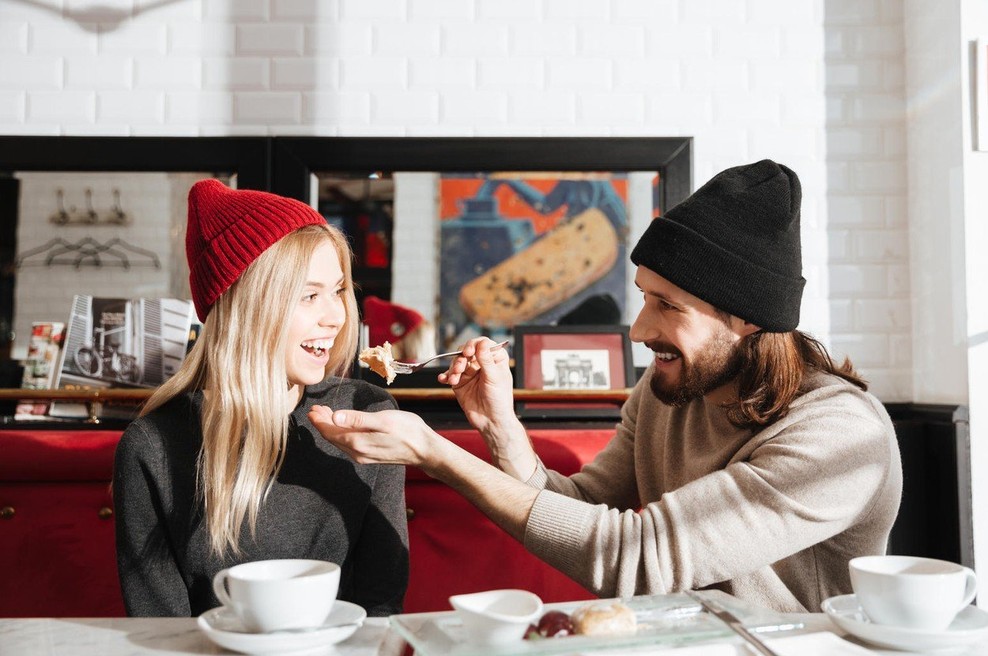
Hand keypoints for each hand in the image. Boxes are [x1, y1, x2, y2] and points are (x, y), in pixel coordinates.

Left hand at [308, 406, 435, 467]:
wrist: (425, 450)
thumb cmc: (407, 431)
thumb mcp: (383, 420)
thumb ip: (358, 419)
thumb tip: (334, 417)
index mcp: (358, 442)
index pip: (330, 432)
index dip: (319, 420)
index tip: (313, 409)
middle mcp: (357, 452)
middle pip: (332, 437)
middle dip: (322, 422)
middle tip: (316, 408)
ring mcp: (363, 456)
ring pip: (339, 441)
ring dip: (331, 427)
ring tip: (326, 414)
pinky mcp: (370, 455)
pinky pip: (348, 444)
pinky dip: (341, 433)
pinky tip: (343, 425)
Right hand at [438, 337, 516, 435]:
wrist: (490, 421)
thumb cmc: (499, 401)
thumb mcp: (494, 378)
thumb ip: (486, 360)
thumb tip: (482, 342)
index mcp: (495, 359)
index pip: (483, 343)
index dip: (474, 344)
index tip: (469, 351)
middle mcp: (482, 363)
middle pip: (467, 350)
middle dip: (461, 358)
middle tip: (460, 367)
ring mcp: (469, 372)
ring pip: (457, 361)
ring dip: (453, 368)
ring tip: (454, 378)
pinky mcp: (460, 382)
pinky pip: (449, 375)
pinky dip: (445, 376)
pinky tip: (444, 379)